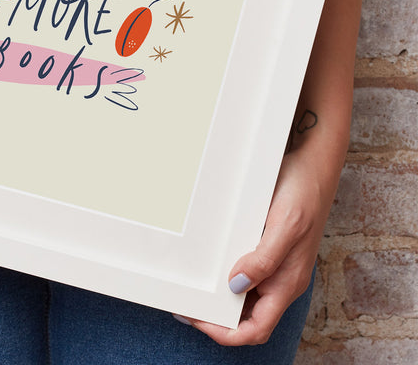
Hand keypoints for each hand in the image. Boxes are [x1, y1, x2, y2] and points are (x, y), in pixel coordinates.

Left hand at [175, 149, 330, 344]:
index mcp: (287, 283)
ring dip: (220, 299)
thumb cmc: (304, 194)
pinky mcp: (269, 250)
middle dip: (217, 319)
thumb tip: (236, 285)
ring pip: (246, 298)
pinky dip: (226, 278)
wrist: (314, 166)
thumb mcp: (284, 226)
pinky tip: (210, 266)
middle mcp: (282, 280)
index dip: (226, 333)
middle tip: (186, 306)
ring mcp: (276, 266)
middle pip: (248, 318)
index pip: (256, 328)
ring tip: (193, 290)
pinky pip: (246, 274)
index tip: (198, 320)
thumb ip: (263, 260)